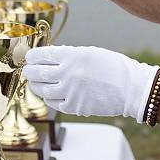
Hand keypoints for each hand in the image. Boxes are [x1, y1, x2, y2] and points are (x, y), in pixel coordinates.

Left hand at [22, 46, 158, 120]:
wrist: (131, 88)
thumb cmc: (114, 66)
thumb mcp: (91, 52)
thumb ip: (70, 55)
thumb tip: (51, 58)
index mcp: (72, 56)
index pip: (42, 55)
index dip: (32, 56)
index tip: (30, 57)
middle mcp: (67, 74)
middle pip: (36, 73)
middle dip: (30, 70)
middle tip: (29, 69)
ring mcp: (69, 92)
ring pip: (41, 90)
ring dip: (37, 85)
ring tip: (38, 82)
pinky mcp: (74, 107)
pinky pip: (53, 103)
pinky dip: (50, 97)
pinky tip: (52, 93)